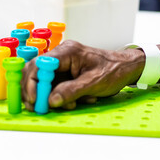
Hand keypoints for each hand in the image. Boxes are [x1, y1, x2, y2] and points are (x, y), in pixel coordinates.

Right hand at [21, 40, 144, 110]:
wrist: (127, 67)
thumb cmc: (114, 70)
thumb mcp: (94, 83)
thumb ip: (71, 91)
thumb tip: (51, 100)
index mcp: (67, 52)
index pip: (39, 64)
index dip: (32, 83)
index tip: (35, 100)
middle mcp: (62, 55)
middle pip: (36, 72)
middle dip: (36, 91)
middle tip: (38, 108)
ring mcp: (63, 64)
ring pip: (45, 81)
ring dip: (52, 96)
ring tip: (70, 105)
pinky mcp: (66, 73)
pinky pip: (56, 85)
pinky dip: (61, 96)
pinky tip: (77, 101)